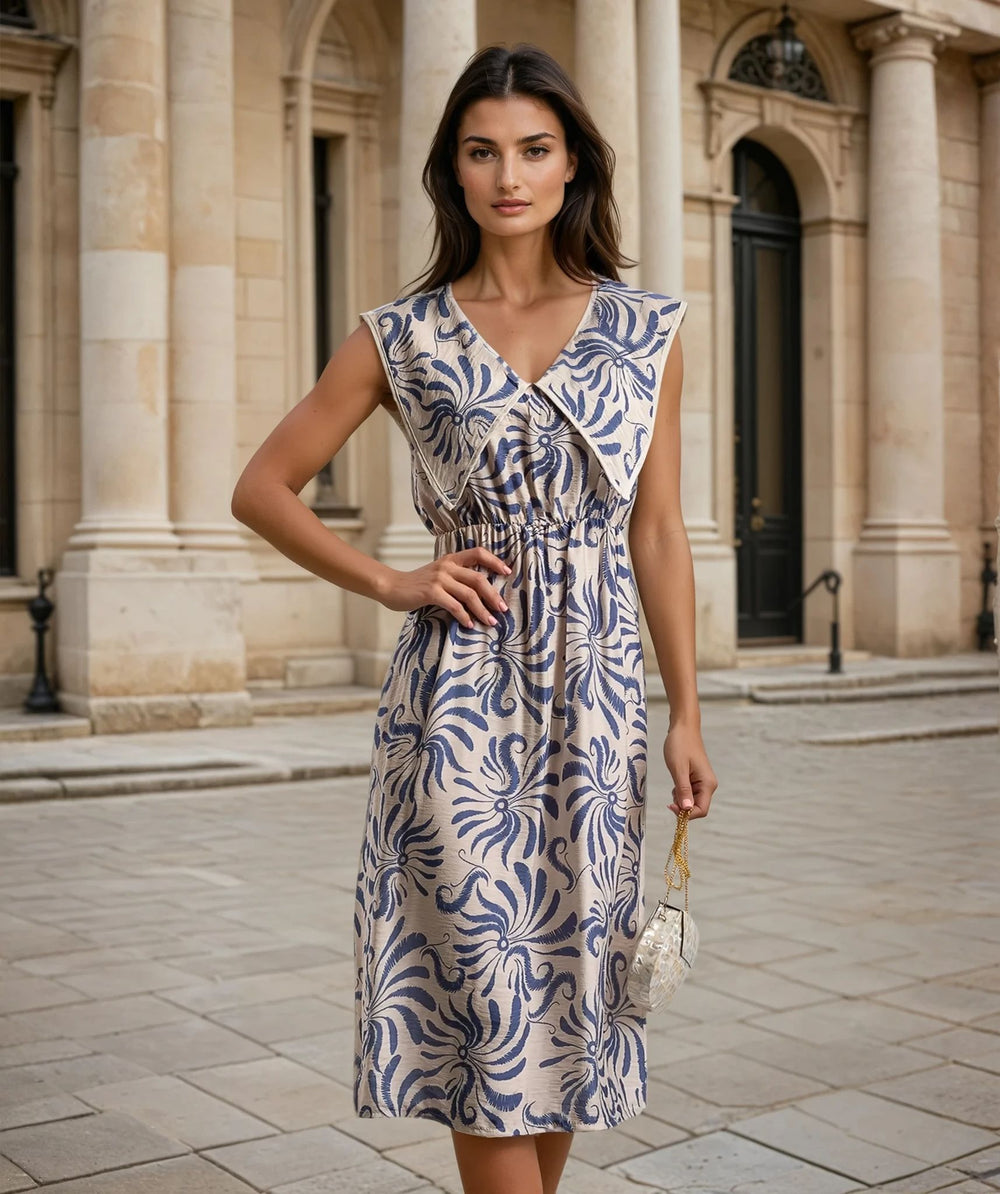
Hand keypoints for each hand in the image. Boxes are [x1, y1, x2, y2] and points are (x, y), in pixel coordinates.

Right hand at [380, 546, 511, 628]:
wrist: (392, 586)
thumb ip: (456, 578)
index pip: (478, 553)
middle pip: (478, 579)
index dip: (495, 561)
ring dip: (482, 610)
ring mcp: (439, 578)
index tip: (507, 572)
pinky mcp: (431, 592)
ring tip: (490, 622)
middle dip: (493, 595)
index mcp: (451, 559)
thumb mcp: (438, 574)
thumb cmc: (417, 584)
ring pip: (469, 595)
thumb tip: (480, 593)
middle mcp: (447, 566)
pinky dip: (464, 616)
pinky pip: (454, 606)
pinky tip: (469, 624)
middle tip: (502, 609)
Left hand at [663, 722, 717, 819]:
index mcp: (708, 784)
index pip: (701, 810)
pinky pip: (689, 793)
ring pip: (692, 801)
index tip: (671, 806)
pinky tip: (675, 781)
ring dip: (681, 798)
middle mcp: (708, 785)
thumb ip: (683, 790)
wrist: (683, 727)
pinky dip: (680, 792)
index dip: (686, 813)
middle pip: (697, 807)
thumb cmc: (680, 745)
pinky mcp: (697, 778)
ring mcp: (703, 782)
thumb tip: (686, 809)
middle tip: (671, 793)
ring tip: (673, 783)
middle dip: (683, 806)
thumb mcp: (678, 769)